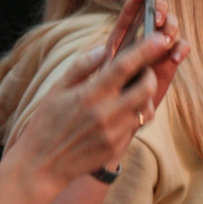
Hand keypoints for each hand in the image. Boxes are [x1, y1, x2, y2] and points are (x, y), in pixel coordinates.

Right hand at [8, 0, 187, 190]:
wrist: (42, 165)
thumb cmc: (46, 123)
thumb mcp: (56, 90)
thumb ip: (81, 67)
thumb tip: (104, 48)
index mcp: (89, 94)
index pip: (125, 66)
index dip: (146, 50)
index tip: (160, 38)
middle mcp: (105, 113)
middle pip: (146, 87)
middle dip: (151, 74)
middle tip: (143, 69)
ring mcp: (114, 133)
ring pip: (146, 109)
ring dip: (144, 97)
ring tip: (131, 92)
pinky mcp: (118, 147)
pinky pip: (137, 126)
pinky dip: (135, 115)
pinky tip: (119, 113)